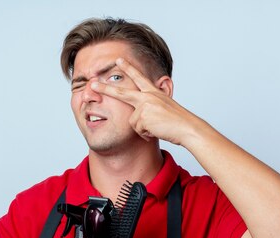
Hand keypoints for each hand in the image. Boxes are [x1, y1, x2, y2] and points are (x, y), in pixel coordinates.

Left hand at [90, 58, 208, 145]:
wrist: (187, 127)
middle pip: (122, 93)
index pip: (139, 78)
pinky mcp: (144, 116)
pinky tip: (156, 131)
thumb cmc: (177, 122)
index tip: (118, 60)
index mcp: (154, 92)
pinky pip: (137, 129)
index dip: (128, 68)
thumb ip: (149, 109)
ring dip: (143, 129)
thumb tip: (138, 118)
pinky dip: (146, 134)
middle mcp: (148, 96)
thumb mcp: (163, 111)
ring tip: (157, 127)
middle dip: (105, 89)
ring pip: (132, 121)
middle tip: (93, 84)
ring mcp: (145, 105)